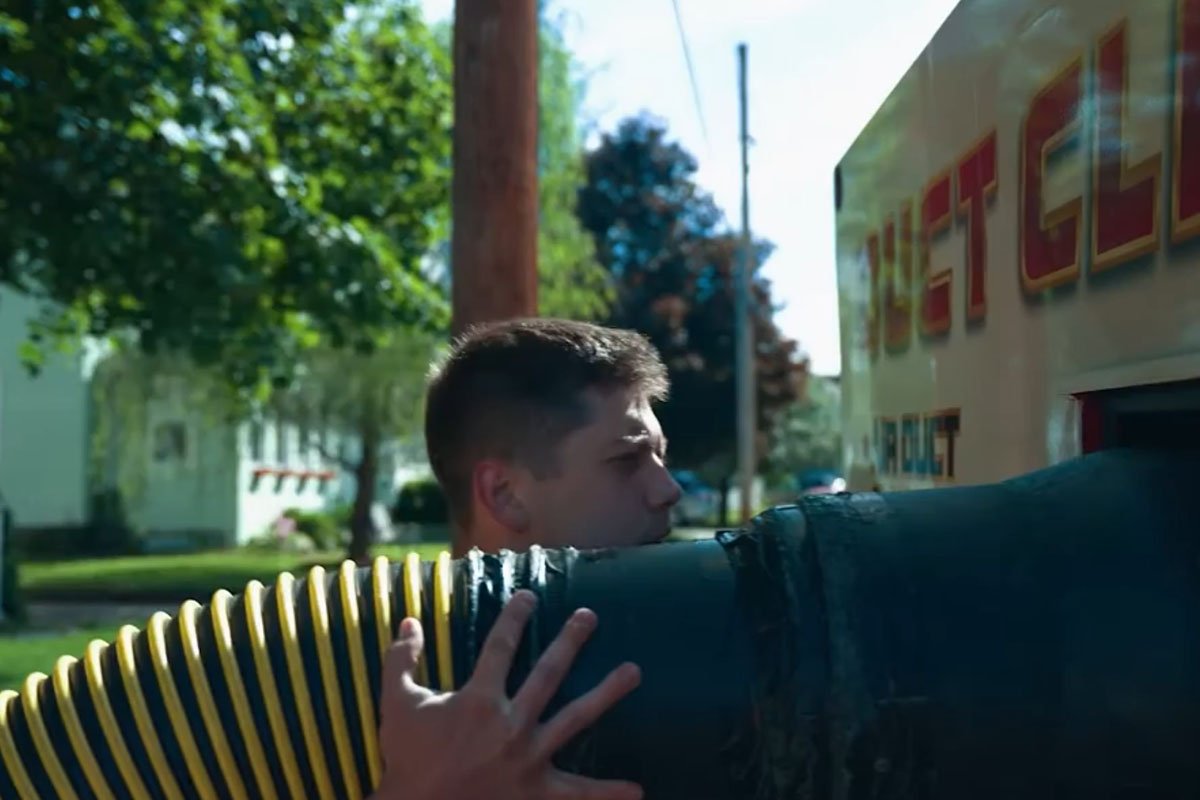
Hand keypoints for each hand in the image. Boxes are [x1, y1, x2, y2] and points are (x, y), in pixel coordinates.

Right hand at [371, 589, 643, 799]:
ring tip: (633, 671)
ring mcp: (529, 757)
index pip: (500, 646)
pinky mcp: (537, 793)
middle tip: (590, 617)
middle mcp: (510, 722)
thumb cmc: (407, 760)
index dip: (515, 616)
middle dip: (571, 641)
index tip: (530, 595)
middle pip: (549, 672)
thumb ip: (402, 660)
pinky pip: (578, 792)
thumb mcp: (395, 705)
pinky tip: (636, 789)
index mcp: (478, 699)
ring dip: (606, 692)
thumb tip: (409, 621)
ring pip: (576, 718)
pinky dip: (607, 792)